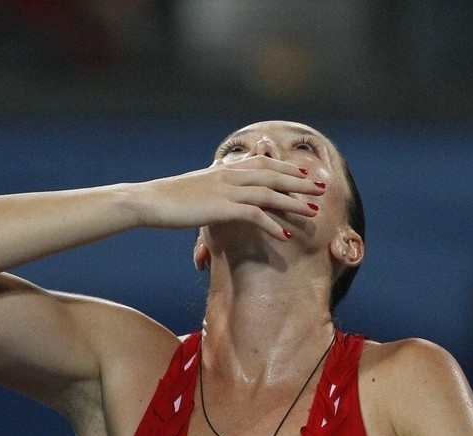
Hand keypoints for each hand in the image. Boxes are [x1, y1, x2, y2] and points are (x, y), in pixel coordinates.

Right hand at [132, 155, 325, 239]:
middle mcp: (230, 175)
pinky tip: (285, 235)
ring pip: (270, 193)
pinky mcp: (223, 208)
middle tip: (322, 187)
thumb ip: (214, 189)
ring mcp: (228, 190)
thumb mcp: (196, 190)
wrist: (150, 201)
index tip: (305, 174)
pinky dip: (273, 225)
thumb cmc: (169, 200)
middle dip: (300, 181)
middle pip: (274, 175)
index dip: (286, 168)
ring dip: (294, 202)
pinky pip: (255, 215)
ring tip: (313, 211)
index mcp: (225, 169)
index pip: (263, 163)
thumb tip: (221, 196)